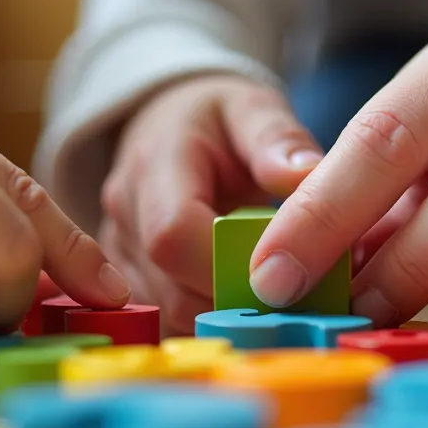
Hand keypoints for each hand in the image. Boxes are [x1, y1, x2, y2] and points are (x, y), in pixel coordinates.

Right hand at [99, 74, 323, 333]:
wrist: (170, 124)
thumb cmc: (215, 118)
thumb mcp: (251, 108)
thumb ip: (277, 138)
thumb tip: (306, 173)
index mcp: (154, 164)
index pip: (173, 235)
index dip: (227, 268)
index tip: (285, 272)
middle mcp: (126, 212)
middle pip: (171, 287)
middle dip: (237, 301)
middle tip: (295, 297)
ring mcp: (120, 249)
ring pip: (168, 311)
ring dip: (225, 317)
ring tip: (276, 299)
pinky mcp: (129, 276)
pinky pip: (167, 316)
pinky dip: (210, 319)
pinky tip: (247, 303)